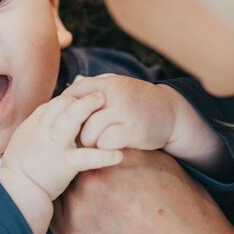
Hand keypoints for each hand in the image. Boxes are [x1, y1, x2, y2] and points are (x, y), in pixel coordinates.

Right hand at [1, 92, 124, 200]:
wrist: (16, 190)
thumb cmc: (20, 166)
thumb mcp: (25, 137)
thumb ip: (39, 124)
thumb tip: (53, 112)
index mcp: (36, 125)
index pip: (55, 103)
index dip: (71, 98)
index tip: (86, 99)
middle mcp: (44, 131)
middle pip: (61, 104)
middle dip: (81, 97)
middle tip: (100, 93)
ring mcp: (55, 146)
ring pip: (70, 119)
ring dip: (87, 108)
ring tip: (105, 101)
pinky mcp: (64, 164)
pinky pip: (86, 157)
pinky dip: (103, 156)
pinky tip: (118, 155)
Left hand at [52, 149, 233, 233]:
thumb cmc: (183, 207)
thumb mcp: (158, 163)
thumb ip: (125, 149)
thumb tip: (107, 138)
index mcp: (113, 158)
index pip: (85, 140)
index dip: (88, 144)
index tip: (92, 149)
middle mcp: (93, 181)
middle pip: (69, 164)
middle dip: (75, 166)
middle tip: (86, 173)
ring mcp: (80, 211)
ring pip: (61, 189)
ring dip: (68, 189)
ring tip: (90, 196)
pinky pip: (58, 216)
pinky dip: (66, 212)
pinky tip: (86, 214)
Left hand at [60, 74, 176, 150]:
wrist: (170, 111)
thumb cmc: (136, 103)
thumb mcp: (116, 89)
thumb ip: (94, 92)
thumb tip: (62, 100)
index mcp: (107, 83)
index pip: (75, 91)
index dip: (66, 107)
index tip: (64, 120)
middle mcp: (114, 94)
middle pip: (79, 113)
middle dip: (74, 129)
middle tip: (74, 138)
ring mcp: (124, 111)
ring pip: (90, 131)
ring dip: (87, 143)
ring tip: (90, 146)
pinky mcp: (134, 130)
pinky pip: (106, 143)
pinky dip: (102, 149)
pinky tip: (106, 150)